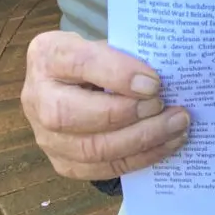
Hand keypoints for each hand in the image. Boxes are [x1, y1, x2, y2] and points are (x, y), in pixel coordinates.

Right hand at [22, 31, 189, 179]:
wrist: (80, 83)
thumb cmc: (101, 59)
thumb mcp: (110, 45)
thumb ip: (131, 55)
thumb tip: (173, 74)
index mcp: (48, 55)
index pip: (79, 63)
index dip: (118, 74)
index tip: (154, 82)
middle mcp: (37, 97)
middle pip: (72, 115)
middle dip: (127, 113)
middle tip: (165, 105)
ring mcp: (45, 135)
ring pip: (90, 148)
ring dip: (141, 139)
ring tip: (177, 126)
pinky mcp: (62, 162)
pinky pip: (100, 169)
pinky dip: (140, 158)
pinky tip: (167, 144)